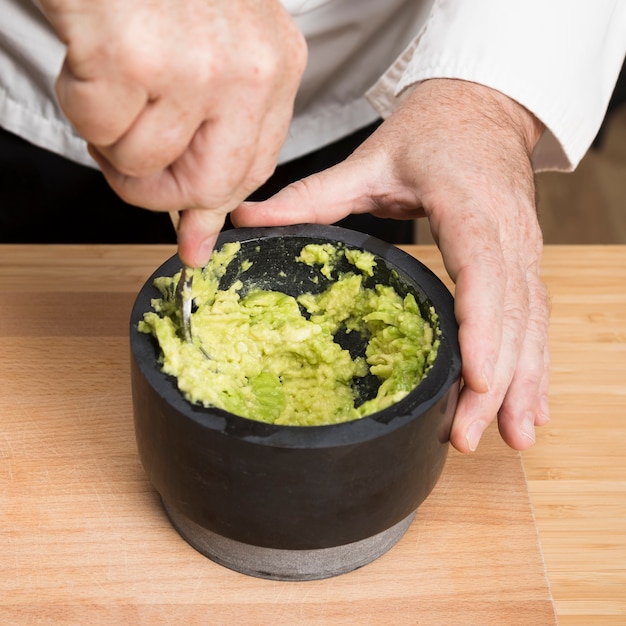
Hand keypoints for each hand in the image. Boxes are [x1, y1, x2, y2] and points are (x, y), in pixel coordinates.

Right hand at [40, 0, 306, 265]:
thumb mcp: (211, 51)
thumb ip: (211, 144)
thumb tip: (198, 239)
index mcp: (275, 65)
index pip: (252, 171)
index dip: (211, 203)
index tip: (191, 229)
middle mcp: (248, 69)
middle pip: (207, 187)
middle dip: (155, 190)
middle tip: (126, 159)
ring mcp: (195, 65)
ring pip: (145, 164)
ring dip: (111, 137)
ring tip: (108, 78)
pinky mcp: (132, 58)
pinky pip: (101, 133)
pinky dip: (80, 104)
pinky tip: (89, 58)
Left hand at [232, 79, 550, 452]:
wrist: (481, 107)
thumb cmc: (433, 130)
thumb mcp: (371, 158)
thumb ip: (312, 194)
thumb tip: (245, 217)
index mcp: (470, 207)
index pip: (484, 273)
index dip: (483, 328)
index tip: (476, 378)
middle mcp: (508, 234)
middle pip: (512, 316)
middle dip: (495, 381)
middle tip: (466, 436)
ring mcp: (524, 250)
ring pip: (532, 325)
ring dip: (524, 385)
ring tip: (514, 438)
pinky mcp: (524, 262)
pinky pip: (535, 319)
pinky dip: (535, 365)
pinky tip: (529, 407)